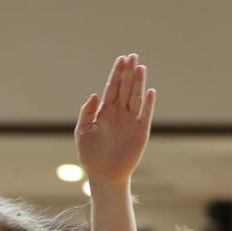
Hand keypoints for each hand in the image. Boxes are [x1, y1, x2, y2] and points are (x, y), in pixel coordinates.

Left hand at [74, 53, 155, 185]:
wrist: (103, 174)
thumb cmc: (90, 155)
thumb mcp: (82, 132)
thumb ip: (86, 112)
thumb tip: (94, 95)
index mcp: (104, 112)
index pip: (112, 88)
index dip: (116, 73)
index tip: (121, 59)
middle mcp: (119, 114)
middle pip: (125, 88)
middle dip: (128, 72)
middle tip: (133, 56)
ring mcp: (131, 122)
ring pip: (135, 97)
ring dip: (138, 82)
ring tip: (141, 67)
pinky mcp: (140, 132)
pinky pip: (146, 115)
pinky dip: (148, 103)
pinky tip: (150, 91)